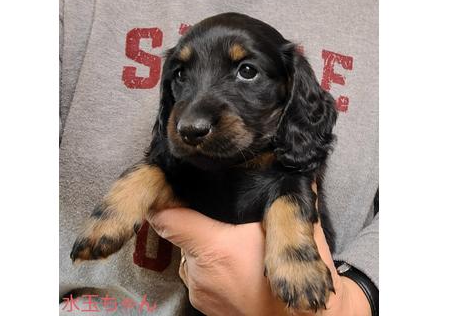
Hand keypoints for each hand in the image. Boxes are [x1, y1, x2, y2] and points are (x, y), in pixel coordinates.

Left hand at [148, 202, 369, 315]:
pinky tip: (237, 269)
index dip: (162, 199)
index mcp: (215, 248)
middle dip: (200, 223)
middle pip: (182, 234)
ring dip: (208, 247)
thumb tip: (285, 160)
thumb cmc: (298, 276)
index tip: (169, 187)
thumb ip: (282, 194)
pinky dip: (212, 269)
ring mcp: (199, 292)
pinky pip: (200, 276)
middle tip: (229, 222)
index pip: (166, 218)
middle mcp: (198, 272)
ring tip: (238, 248)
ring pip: (192, 256)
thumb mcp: (295, 227)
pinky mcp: (203, 307)